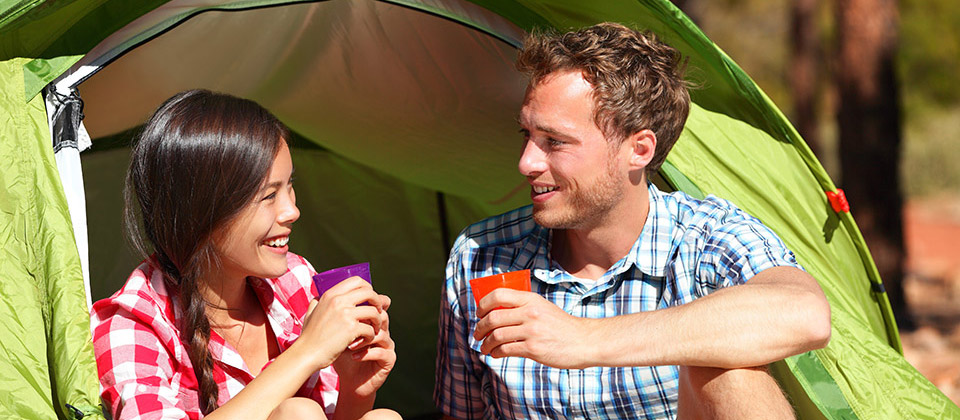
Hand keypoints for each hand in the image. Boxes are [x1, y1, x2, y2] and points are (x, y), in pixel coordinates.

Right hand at [296, 277, 384, 369]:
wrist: (306, 354)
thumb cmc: (309, 336)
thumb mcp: (311, 313)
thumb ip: (317, 301)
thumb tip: (322, 295)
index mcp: (330, 295)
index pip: (356, 281)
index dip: (368, 287)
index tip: (370, 299)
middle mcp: (338, 301)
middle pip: (369, 292)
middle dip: (377, 302)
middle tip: (377, 312)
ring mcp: (345, 314)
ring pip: (373, 311)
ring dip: (378, 320)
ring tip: (374, 329)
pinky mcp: (351, 329)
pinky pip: (370, 329)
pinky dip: (371, 336)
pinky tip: (366, 341)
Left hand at [333, 295, 395, 398]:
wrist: (349, 380)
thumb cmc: (342, 356)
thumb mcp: (337, 334)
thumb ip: (333, 316)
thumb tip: (318, 296)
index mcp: (372, 323)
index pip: (374, 306)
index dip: (364, 306)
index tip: (347, 311)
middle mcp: (383, 332)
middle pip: (382, 317)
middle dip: (365, 320)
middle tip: (350, 324)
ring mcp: (388, 346)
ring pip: (382, 334)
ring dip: (364, 338)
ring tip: (349, 344)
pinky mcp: (389, 360)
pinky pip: (382, 352)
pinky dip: (366, 353)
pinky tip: (353, 355)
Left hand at [473, 288, 597, 368]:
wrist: (584, 341)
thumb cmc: (562, 326)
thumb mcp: (544, 308)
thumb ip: (525, 307)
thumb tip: (498, 312)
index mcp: (531, 299)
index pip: (498, 294)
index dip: (483, 304)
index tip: (479, 313)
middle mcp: (530, 313)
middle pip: (493, 317)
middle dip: (480, 327)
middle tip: (477, 334)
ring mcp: (531, 331)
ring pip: (496, 336)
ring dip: (485, 343)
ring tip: (484, 347)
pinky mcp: (533, 349)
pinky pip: (505, 350)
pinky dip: (495, 353)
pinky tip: (494, 355)